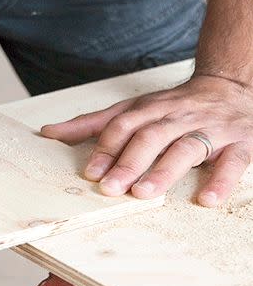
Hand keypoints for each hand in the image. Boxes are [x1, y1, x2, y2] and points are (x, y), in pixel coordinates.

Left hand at [40, 74, 252, 206]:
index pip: (124, 126)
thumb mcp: (132, 108)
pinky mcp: (239, 142)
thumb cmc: (174, 105)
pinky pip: (232, 161)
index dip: (106, 148)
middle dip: (128, 162)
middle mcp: (177, 117)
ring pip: (185, 148)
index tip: (90, 172)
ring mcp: (209, 129)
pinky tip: (206, 198)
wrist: (230, 86)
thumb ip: (93, 123)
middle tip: (110, 188)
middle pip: (150, 137)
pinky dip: (221, 180)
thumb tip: (50, 134)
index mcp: (150, 108)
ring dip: (164, 171)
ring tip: (143, 193)